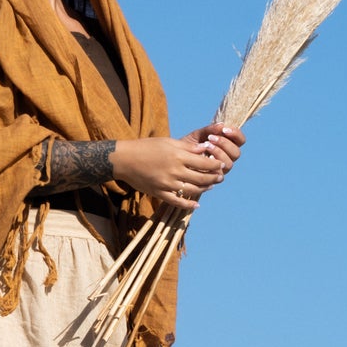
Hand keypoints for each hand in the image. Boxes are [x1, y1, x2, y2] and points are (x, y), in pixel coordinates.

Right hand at [111, 126, 244, 212]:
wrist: (124, 159)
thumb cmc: (146, 147)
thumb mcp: (168, 142)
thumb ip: (187, 147)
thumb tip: (205, 148)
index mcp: (178, 156)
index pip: (204, 163)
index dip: (215, 165)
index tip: (221, 164)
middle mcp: (174, 171)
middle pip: (201, 178)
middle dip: (214, 178)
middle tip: (220, 176)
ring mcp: (167, 184)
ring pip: (192, 190)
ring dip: (204, 189)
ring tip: (210, 186)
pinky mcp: (159, 193)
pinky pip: (177, 202)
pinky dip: (188, 205)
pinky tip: (196, 204)